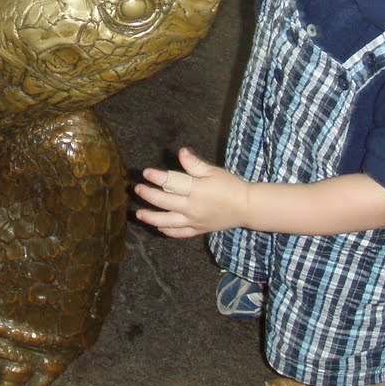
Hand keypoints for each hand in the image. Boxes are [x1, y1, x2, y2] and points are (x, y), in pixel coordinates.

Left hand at [134, 147, 250, 236]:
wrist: (247, 207)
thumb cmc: (230, 185)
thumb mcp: (213, 171)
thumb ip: (195, 164)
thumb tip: (181, 152)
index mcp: (196, 189)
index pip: (171, 182)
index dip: (157, 177)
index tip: (146, 173)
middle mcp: (192, 207)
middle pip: (164, 201)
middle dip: (148, 195)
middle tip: (137, 189)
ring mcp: (194, 221)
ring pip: (167, 221)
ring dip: (151, 217)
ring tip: (138, 213)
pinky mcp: (198, 230)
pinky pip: (179, 233)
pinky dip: (167, 231)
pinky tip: (158, 227)